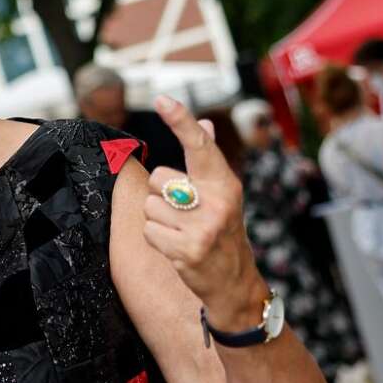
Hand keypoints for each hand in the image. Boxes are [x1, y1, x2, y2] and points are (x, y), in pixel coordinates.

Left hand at [140, 96, 267, 332]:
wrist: (234, 283)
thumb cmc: (221, 230)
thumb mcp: (223, 195)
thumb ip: (209, 161)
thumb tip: (206, 124)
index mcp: (225, 183)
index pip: (200, 146)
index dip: (180, 120)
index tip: (162, 99)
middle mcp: (217, 202)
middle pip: (157, 177)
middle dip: (161, 195)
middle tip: (183, 214)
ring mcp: (203, 227)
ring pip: (149, 206)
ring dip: (158, 220)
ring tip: (181, 232)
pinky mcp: (187, 250)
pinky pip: (148, 231)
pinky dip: (157, 240)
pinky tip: (177, 248)